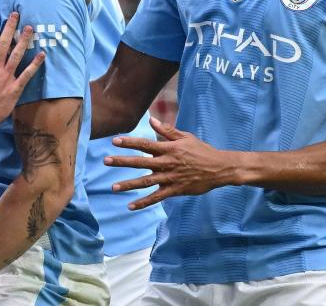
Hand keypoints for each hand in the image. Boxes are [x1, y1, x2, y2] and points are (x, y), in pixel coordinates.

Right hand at [0, 12, 44, 127]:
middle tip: (16, 14)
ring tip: (30, 28)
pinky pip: (27, 74)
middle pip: (4, 43)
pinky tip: (42, 54)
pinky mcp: (15, 88)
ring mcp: (6, 77)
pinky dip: (35, 64)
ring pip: (17, 55)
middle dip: (10, 27)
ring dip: (24, 41)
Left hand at [103, 117, 238, 209]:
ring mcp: (170, 178)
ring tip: (113, 187)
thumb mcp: (185, 137)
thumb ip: (167, 131)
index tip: (114, 141)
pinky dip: (143, 202)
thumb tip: (151, 120)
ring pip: (146, 182)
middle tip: (106, 161)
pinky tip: (131, 206)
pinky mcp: (175, 190)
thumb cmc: (201, 151)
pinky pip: (157, 197)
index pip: (145, 145)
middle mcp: (166, 163)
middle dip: (122, 161)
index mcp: (168, 149)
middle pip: (140, 162)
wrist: (219, 169)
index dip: (129, 142)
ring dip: (129, 184)